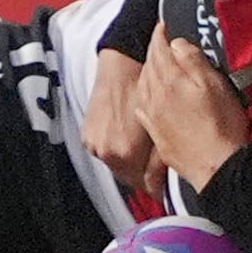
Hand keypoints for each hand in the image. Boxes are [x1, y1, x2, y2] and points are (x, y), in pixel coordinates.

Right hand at [83, 44, 158, 192]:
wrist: (122, 66)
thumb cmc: (142, 88)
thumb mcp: (159, 126)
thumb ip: (161, 159)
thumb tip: (164, 180)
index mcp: (126, 153)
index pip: (145, 186)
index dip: (158, 186)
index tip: (164, 184)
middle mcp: (106, 152)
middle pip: (130, 178)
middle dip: (143, 172)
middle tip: (154, 161)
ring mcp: (94, 145)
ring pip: (117, 165)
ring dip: (128, 160)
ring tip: (139, 143)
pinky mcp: (87, 136)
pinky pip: (105, 152)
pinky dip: (115, 148)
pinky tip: (125, 134)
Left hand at [132, 33, 250, 190]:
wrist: (218, 169)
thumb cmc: (223, 127)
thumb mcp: (215, 85)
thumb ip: (193, 60)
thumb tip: (177, 43)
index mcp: (170, 81)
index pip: (160, 49)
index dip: (161, 34)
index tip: (163, 25)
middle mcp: (156, 98)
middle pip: (150, 66)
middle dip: (154, 50)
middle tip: (160, 39)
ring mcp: (154, 118)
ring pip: (144, 85)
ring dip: (148, 70)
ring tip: (156, 63)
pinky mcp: (157, 135)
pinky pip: (143, 108)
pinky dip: (145, 94)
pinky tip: (150, 95)